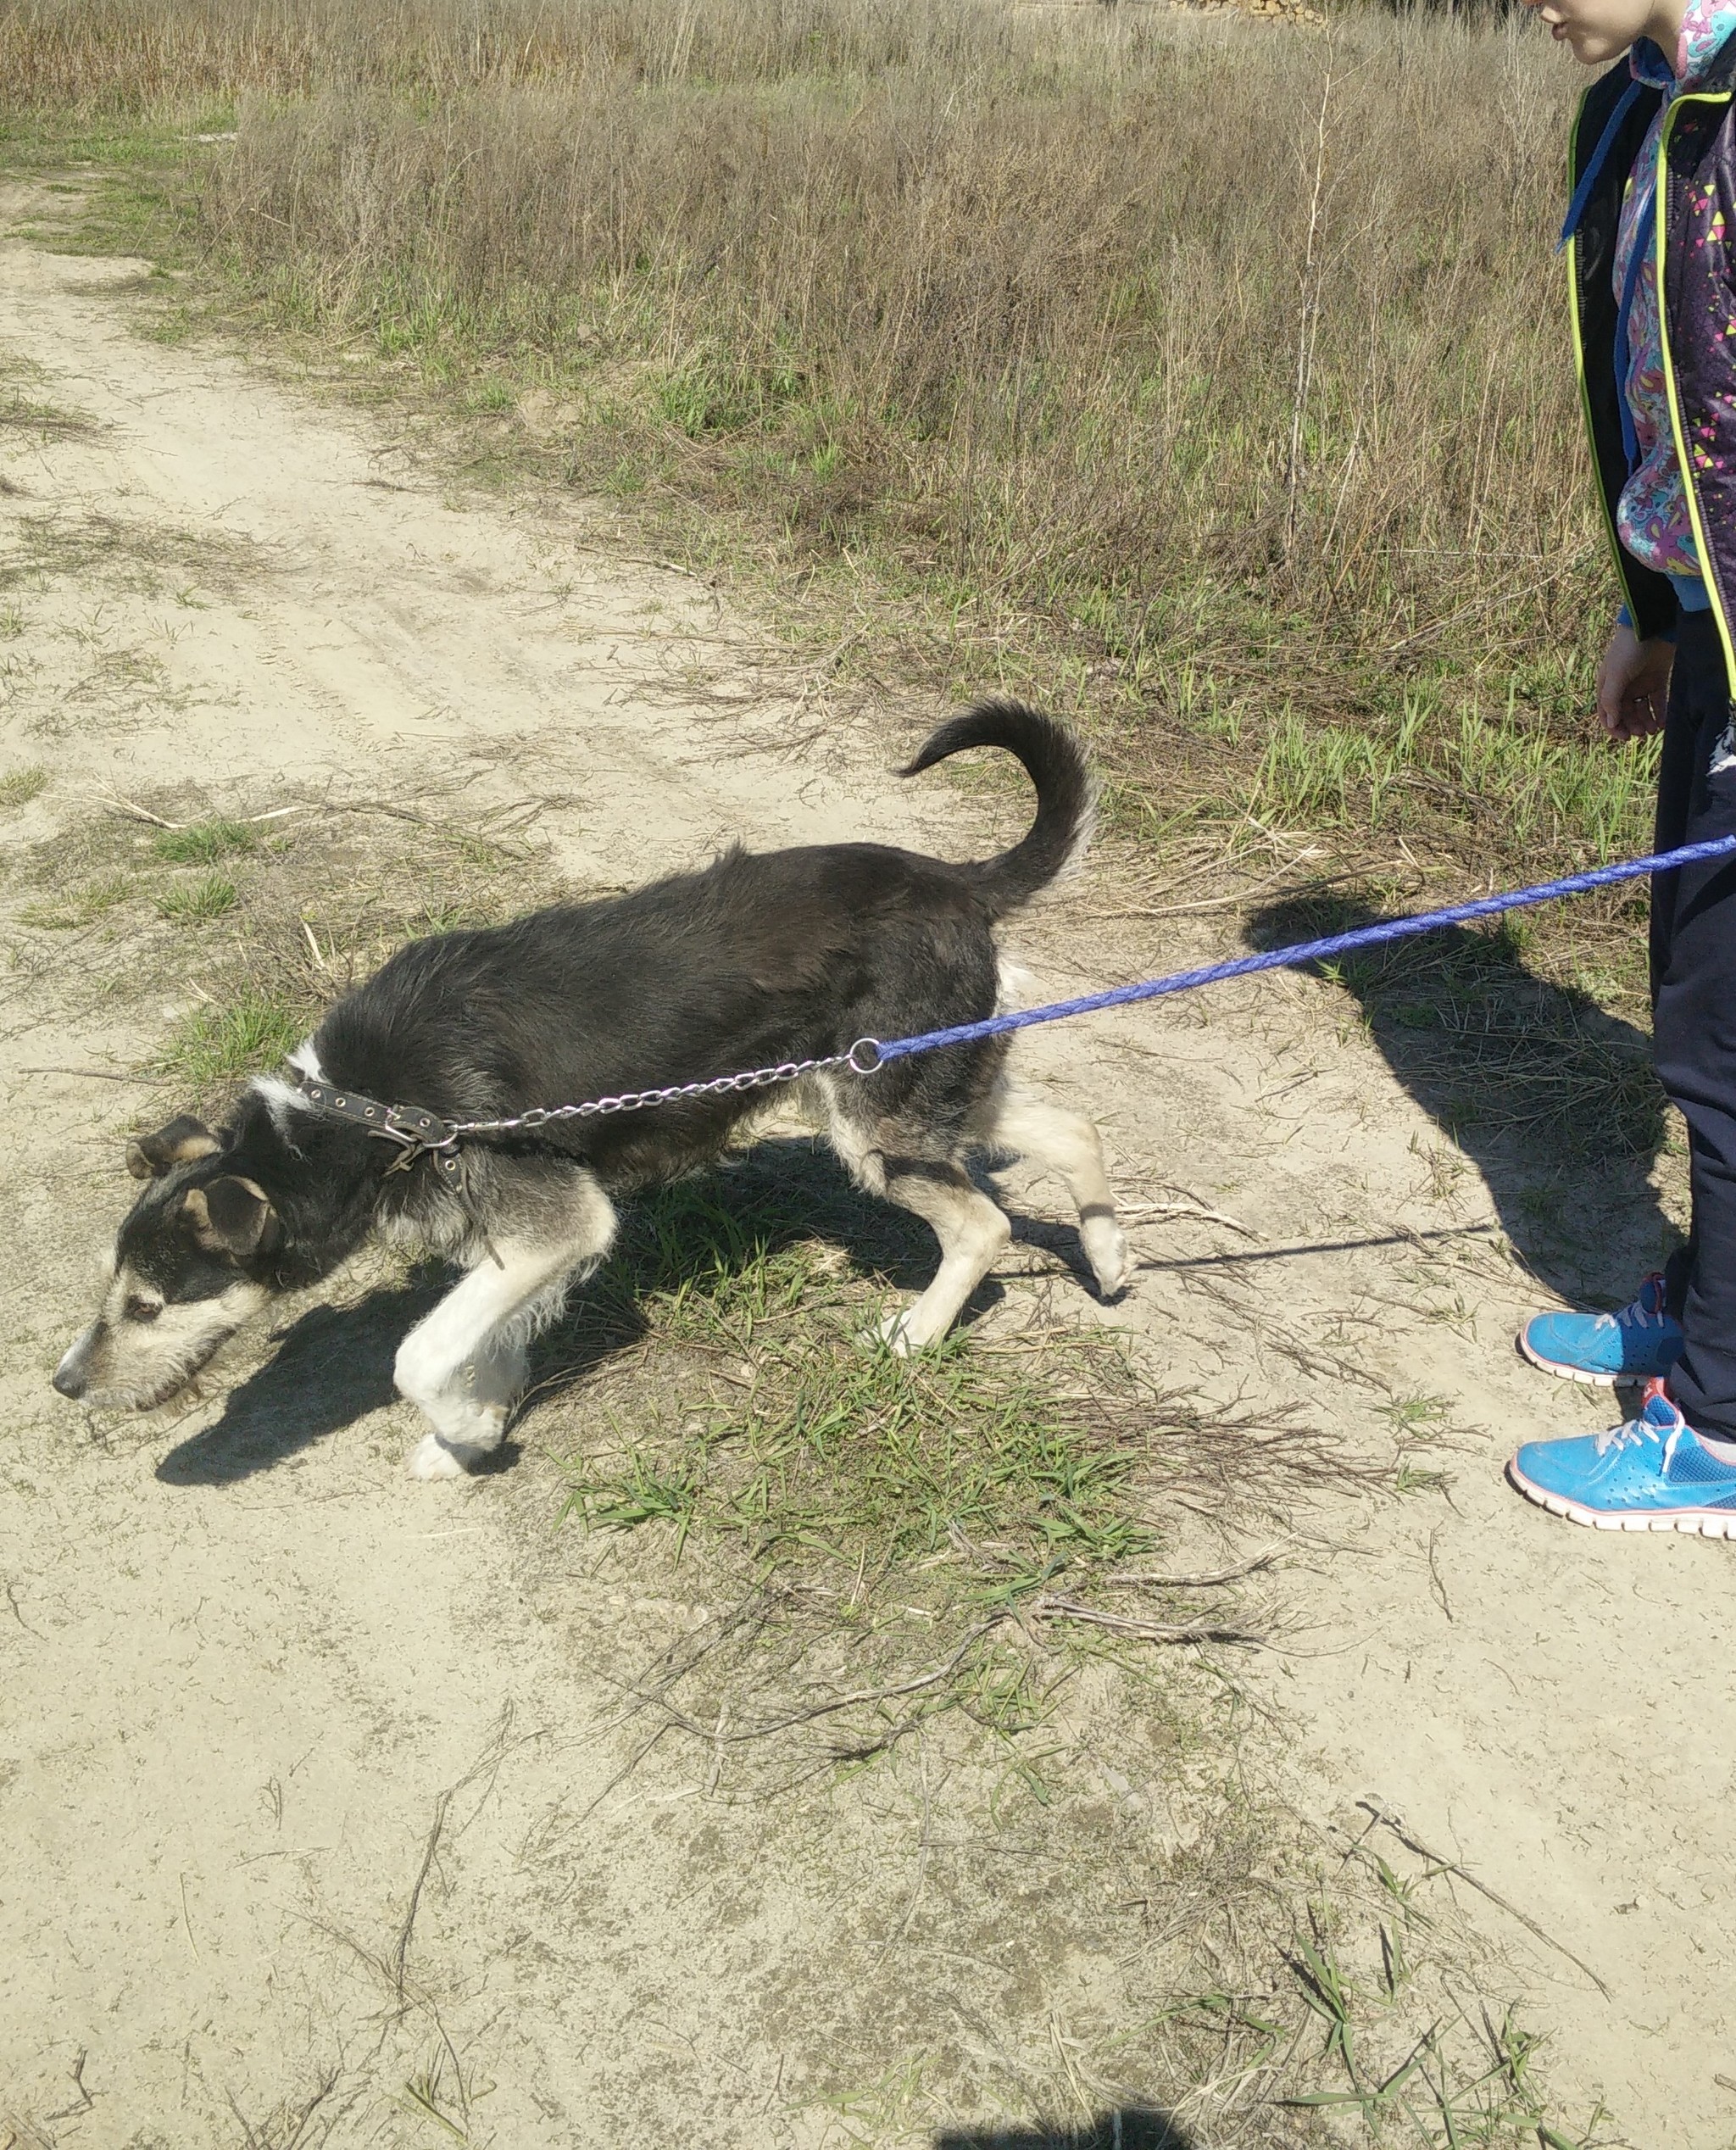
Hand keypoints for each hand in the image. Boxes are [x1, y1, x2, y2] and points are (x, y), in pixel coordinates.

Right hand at [1595, 621, 1673, 741]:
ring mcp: (1641, 683)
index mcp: (1607, 685)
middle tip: (1642, 733)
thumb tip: (1612, 723)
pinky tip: (1663, 722)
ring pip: (1642, 709)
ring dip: (1646, 721)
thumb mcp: (1616, 674)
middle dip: (1633, 725)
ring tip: (1654, 729)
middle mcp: (1623, 686)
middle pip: (1626, 713)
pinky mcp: (1658, 679)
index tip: (1626, 737)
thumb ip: (1611, 699)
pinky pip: (1658, 701)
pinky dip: (1660, 712)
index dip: (1614, 727)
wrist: (1654, 625)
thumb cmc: (1629, 648)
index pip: (1607, 712)